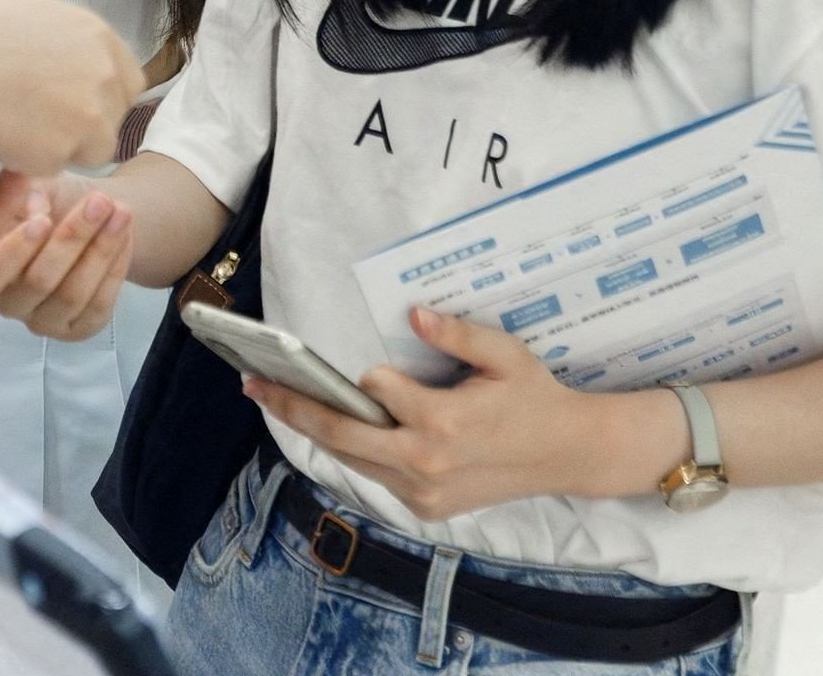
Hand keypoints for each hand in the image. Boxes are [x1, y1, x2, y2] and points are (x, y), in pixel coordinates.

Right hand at [0, 0, 144, 175]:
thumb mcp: (32, 18)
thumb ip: (67, 44)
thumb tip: (71, 62)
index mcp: (97, 35)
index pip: (129, 82)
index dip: (103, 98)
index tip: (77, 106)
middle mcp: (102, 75)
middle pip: (113, 119)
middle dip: (83, 127)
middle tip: (38, 121)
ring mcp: (87, 115)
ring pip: (90, 151)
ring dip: (60, 148)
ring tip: (13, 124)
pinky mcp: (61, 151)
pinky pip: (52, 167)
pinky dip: (28, 160)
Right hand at [0, 174, 137, 340]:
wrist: (86, 216)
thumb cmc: (49, 200)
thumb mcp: (34, 186)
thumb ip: (26, 192)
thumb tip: (34, 208)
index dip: (15, 249)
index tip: (43, 219)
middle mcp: (7, 302)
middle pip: (38, 281)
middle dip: (73, 238)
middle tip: (100, 202)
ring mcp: (41, 320)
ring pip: (72, 294)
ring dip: (101, 251)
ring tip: (121, 214)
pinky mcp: (76, 330)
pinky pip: (98, 306)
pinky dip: (115, 269)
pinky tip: (125, 238)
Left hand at [242, 306, 675, 522]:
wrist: (570, 455)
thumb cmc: (535, 396)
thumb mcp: (505, 354)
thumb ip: (457, 334)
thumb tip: (414, 315)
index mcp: (442, 422)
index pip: (375, 391)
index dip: (365, 375)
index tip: (340, 364)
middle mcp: (425, 462)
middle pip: (340, 435)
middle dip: (292, 408)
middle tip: (252, 385)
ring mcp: (424, 491)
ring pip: (351, 460)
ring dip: (313, 431)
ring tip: (275, 401)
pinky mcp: (428, 508)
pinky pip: (375, 477)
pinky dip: (353, 452)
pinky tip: (331, 428)